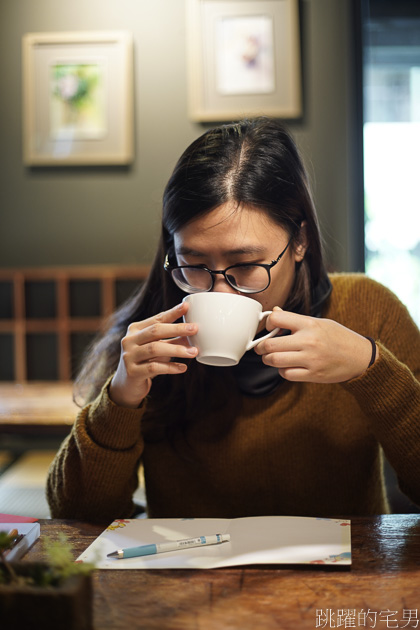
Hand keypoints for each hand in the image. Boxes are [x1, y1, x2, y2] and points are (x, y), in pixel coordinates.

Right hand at [109, 302, 197, 407]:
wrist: (126, 385)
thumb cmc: (145, 362)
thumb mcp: (158, 349)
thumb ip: (173, 340)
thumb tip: (193, 334)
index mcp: (135, 330)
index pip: (157, 319)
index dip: (172, 313)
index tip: (187, 307)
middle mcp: (129, 340)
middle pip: (155, 331)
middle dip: (177, 329)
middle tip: (195, 329)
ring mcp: (129, 356)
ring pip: (155, 348)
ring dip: (177, 349)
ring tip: (193, 351)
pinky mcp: (132, 372)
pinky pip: (154, 367)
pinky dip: (170, 367)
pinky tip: (182, 367)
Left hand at [255, 307, 376, 382]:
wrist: (361, 357)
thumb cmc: (339, 337)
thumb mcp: (319, 322)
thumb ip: (296, 319)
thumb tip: (275, 312)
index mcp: (309, 324)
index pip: (277, 318)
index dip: (268, 323)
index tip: (269, 328)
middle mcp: (309, 341)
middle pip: (270, 345)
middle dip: (261, 347)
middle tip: (261, 348)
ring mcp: (311, 359)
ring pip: (275, 361)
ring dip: (269, 360)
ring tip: (272, 357)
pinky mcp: (313, 375)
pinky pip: (287, 374)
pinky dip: (283, 371)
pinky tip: (288, 366)